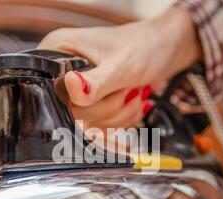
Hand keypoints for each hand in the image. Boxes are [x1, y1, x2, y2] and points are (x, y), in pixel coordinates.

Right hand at [37, 6, 201, 129]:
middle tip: (128, 89)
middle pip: (73, 113)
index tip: (106, 95)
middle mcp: (63, 72)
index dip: (81, 102)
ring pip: (89, 125)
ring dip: (119, 116)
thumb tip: (71, 89)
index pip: (54, 92)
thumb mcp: (121, 66)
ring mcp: (78, 89)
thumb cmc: (146, 46)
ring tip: (135, 93)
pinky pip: (100, 128)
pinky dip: (121, 121)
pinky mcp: (91, 103)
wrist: (168, 48)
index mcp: (59, 51)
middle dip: (109, 108)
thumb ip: (96, 83)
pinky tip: (133, 103)